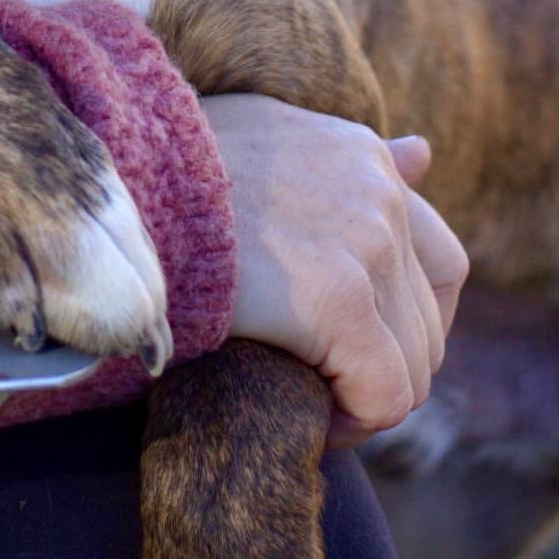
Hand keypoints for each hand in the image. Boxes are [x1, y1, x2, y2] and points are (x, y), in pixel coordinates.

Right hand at [200, 96, 468, 445]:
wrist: (119, 185)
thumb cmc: (173, 173)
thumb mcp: (269, 135)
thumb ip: (345, 157)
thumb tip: (424, 153)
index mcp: (364, 157)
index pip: (439, 259)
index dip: (411, 320)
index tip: (357, 348)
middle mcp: (380, 194)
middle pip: (429, 321)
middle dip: (384, 366)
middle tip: (322, 387)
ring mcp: (367, 244)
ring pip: (412, 365)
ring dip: (365, 397)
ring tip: (308, 404)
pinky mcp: (338, 299)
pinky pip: (383, 393)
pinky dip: (353, 422)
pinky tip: (309, 423)